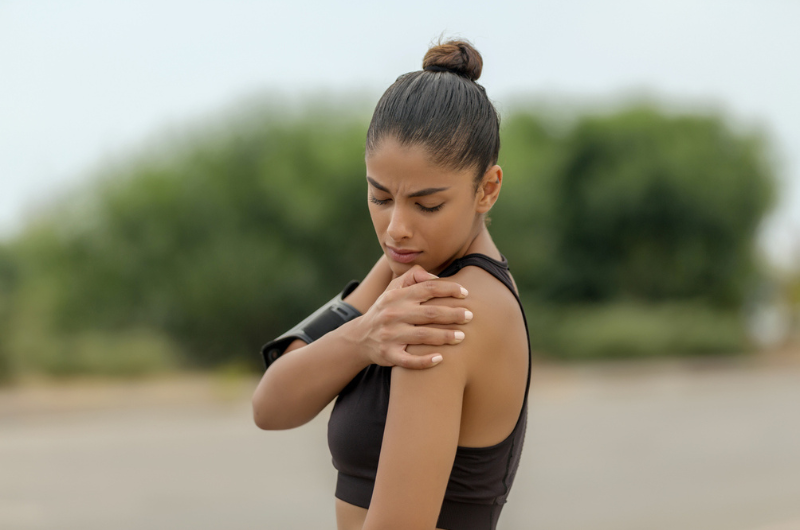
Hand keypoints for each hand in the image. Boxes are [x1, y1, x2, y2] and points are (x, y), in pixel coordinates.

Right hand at [351, 264, 471, 368]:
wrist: (360, 337)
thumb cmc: (385, 310)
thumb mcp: (392, 289)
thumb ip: (413, 277)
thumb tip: (435, 277)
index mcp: (397, 296)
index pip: (427, 288)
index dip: (448, 289)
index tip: (465, 293)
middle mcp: (394, 314)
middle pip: (430, 313)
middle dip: (453, 314)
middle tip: (471, 316)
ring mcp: (391, 335)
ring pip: (423, 336)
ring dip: (445, 336)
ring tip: (462, 337)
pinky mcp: (389, 354)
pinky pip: (408, 360)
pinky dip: (425, 361)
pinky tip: (440, 359)